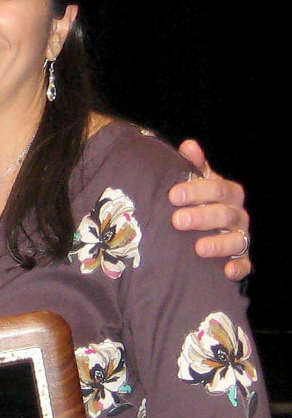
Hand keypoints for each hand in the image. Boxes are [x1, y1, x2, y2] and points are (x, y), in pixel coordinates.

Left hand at [170, 140, 249, 280]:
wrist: (204, 230)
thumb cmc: (197, 202)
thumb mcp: (195, 183)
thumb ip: (193, 166)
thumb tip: (189, 145)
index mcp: (227, 194)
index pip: (217, 188)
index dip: (197, 190)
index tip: (173, 195)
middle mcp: (237, 215)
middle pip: (225, 214)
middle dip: (202, 217)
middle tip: (177, 220)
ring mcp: (240, 237)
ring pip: (236, 239)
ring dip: (218, 244)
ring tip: (198, 248)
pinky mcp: (241, 260)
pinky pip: (245, 265)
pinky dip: (237, 268)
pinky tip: (226, 271)